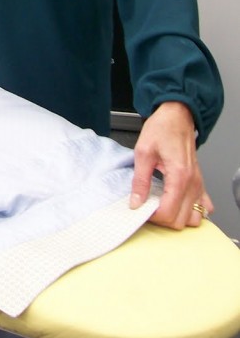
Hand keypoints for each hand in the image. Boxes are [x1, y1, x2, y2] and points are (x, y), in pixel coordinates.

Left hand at [129, 101, 212, 229]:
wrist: (177, 116)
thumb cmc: (162, 129)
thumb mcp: (143, 152)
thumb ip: (140, 181)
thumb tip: (136, 203)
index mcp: (179, 176)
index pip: (168, 212)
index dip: (152, 216)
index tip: (140, 208)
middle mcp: (193, 183)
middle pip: (181, 221)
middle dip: (163, 219)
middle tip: (147, 207)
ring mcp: (199, 184)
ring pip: (193, 218)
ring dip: (177, 217)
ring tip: (161, 205)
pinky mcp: (200, 183)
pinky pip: (202, 207)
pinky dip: (191, 211)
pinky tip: (177, 203)